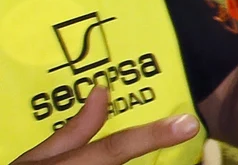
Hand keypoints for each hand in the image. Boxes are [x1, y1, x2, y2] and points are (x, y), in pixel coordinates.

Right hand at [10, 87, 199, 164]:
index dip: (153, 136)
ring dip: (137, 163)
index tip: (188, 124)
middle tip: (167, 132)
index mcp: (68, 164)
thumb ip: (74, 130)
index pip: (113, 148)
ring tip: (155, 133)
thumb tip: (101, 90)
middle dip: (148, 148)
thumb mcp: (38, 158)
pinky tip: (132, 159)